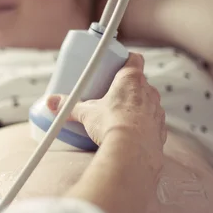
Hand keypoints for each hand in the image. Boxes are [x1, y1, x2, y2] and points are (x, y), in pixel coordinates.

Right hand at [47, 53, 166, 167]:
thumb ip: (70, 107)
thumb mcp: (86, 113)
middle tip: (112, 95)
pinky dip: (143, 125)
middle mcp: (149, 91)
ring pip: (148, 102)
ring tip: (120, 117)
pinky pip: (152, 122)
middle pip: (140, 82)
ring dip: (137, 106)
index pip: (135, 59)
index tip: (118, 65)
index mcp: (131, 79)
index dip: (127, 60)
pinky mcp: (161, 129)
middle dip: (128, 87)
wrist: (133, 153)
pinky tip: (132, 133)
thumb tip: (52, 102)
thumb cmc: (112, 125)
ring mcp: (157, 110)